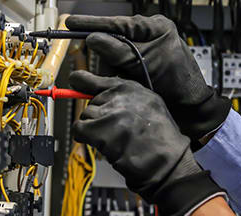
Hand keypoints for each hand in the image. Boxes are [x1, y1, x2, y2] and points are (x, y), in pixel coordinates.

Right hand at [66, 14, 230, 141]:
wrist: (190, 107)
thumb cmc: (178, 81)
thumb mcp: (146, 62)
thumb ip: (118, 50)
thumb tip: (93, 38)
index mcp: (154, 27)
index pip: (116, 22)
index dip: (91, 23)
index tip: (71, 22)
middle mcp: (147, 36)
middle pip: (112, 41)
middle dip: (110, 59)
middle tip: (119, 73)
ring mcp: (143, 51)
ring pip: (113, 57)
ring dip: (115, 71)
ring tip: (131, 81)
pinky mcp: (139, 66)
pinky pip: (119, 68)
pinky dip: (120, 77)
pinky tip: (129, 84)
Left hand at [70, 71, 225, 214]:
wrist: (166, 161)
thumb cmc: (160, 137)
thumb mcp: (148, 104)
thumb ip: (123, 97)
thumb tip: (99, 94)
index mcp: (130, 88)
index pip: (93, 79)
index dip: (82, 82)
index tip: (74, 81)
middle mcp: (119, 97)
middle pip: (90, 103)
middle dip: (96, 117)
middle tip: (112, 130)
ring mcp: (110, 114)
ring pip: (85, 116)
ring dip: (93, 129)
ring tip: (112, 139)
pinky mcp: (101, 132)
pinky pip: (79, 130)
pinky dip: (85, 138)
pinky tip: (100, 144)